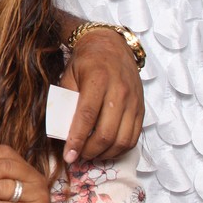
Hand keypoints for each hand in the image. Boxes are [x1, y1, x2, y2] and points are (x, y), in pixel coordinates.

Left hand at [59, 29, 142, 162]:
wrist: (111, 46)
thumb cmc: (86, 62)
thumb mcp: (69, 75)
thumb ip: (65, 100)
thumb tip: (60, 129)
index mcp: (98, 80)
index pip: (87, 116)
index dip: (77, 139)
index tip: (68, 155)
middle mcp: (120, 91)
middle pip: (106, 132)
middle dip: (89, 150)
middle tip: (77, 156)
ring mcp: (133, 101)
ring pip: (123, 139)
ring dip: (105, 153)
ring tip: (90, 154)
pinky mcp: (141, 109)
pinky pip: (134, 137)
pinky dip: (120, 149)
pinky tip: (106, 150)